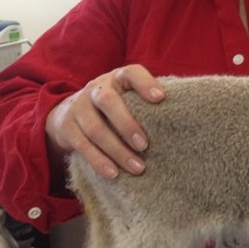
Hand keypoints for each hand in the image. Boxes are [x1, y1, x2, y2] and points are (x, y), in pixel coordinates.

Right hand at [46, 64, 164, 178]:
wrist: (67, 113)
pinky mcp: (66, 126)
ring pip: (95, 128)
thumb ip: (146, 104)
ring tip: (138, 168)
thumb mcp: (127, 98)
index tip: (161, 98)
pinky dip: (99, 161)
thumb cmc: (114, 107)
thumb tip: (182, 122)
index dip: (145, 83)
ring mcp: (78, 106)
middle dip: (127, 125)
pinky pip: (82, 145)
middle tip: (145, 146)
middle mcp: (96, 89)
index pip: (131, 73)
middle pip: (108, 102)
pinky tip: (114, 173)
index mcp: (117, 78)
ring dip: (117, 151)